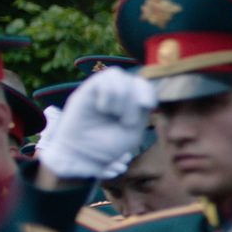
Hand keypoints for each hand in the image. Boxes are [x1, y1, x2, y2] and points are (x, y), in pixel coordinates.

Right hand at [36, 68, 156, 179]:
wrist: (84, 156)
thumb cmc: (109, 147)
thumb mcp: (132, 131)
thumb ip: (139, 110)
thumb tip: (143, 98)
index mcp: (131, 104)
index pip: (143, 86)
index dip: (147, 91)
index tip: (146, 105)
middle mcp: (116, 95)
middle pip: (134, 80)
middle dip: (135, 99)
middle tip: (127, 121)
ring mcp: (100, 92)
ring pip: (118, 75)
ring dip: (122, 97)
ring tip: (114, 114)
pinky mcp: (86, 92)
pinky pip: (104, 78)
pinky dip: (109, 93)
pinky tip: (104, 108)